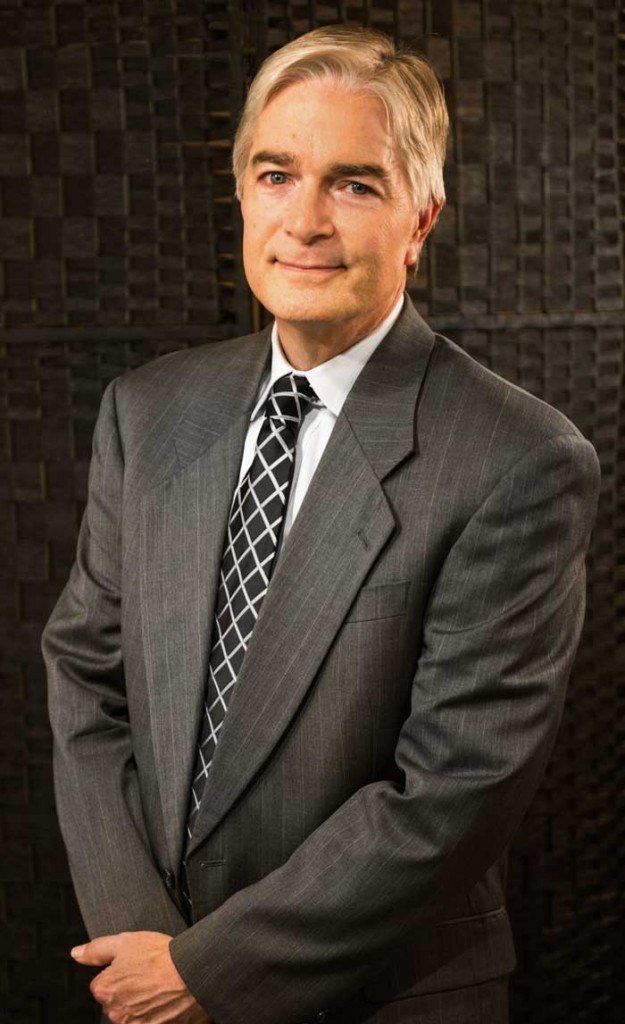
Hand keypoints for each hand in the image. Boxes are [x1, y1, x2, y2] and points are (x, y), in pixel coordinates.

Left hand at [70, 931, 211, 1022]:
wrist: (191, 973)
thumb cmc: (160, 956)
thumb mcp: (124, 941)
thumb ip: (96, 949)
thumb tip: (76, 953)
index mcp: (105, 989)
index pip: (102, 983)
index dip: (117, 971)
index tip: (133, 965)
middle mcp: (115, 1012)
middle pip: (115, 1000)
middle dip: (127, 990)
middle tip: (147, 975)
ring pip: (130, 1012)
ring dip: (139, 1003)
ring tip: (157, 987)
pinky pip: (146, 1021)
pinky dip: (153, 1014)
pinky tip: (164, 1000)